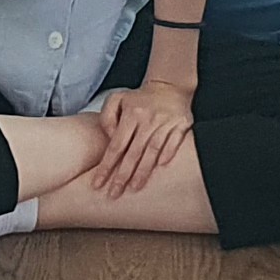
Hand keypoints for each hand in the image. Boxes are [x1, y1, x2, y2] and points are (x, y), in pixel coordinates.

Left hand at [92, 76, 198, 197]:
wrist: (169, 85)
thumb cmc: (140, 98)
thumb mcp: (117, 99)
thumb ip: (107, 118)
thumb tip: (109, 139)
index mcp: (131, 114)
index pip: (116, 145)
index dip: (107, 166)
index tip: (98, 183)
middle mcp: (148, 119)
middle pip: (133, 152)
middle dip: (123, 175)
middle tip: (114, 193)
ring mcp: (166, 122)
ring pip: (153, 151)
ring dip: (143, 171)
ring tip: (134, 188)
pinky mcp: (181, 124)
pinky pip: (174, 143)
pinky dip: (167, 155)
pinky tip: (160, 168)